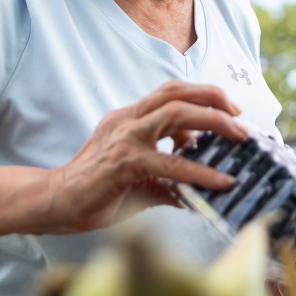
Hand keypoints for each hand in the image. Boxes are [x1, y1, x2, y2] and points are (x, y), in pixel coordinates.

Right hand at [46, 80, 246, 232]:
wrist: (54, 203)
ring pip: (176, 113)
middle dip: (214, 98)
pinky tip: (220, 182)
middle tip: (240, 115)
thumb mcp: (140, 178)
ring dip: (213, 121)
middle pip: (176, 92)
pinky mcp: (124, 162)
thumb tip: (198, 190)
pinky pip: (170, 163)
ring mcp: (125, 138)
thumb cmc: (95, 190)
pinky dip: (200, 171)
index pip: (170, 93)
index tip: (229, 109)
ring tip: (239, 135)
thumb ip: (168, 177)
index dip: (202, 94)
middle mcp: (127, 120)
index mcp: (129, 118)